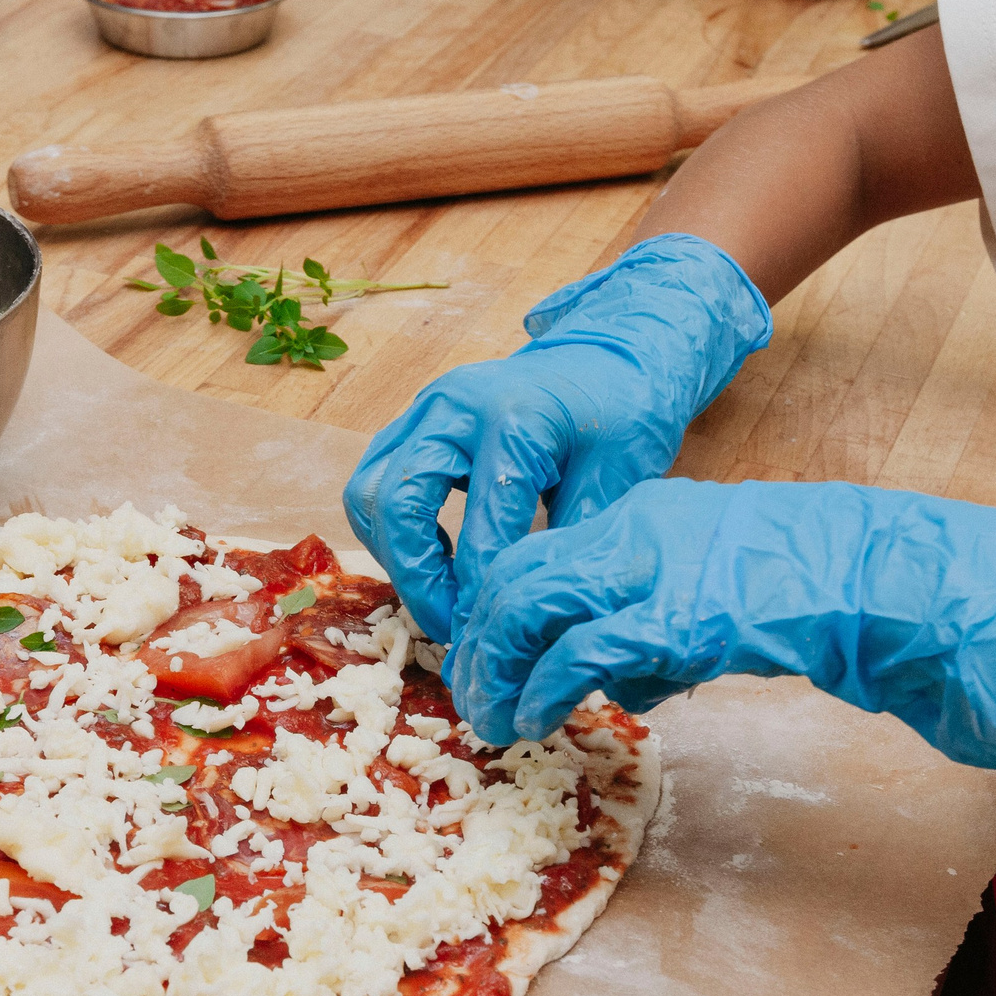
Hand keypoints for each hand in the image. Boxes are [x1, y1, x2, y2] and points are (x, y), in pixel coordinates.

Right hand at [340, 234, 772, 641]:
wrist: (615, 351)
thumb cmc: (623, 414)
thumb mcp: (619, 480)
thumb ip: (569, 544)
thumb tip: (533, 619)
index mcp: (515, 421)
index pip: (482, 529)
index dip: (480, 596)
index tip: (490, 644)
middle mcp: (455, 406)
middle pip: (396, 503)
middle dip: (417, 578)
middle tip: (449, 629)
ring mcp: (427, 407)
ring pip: (371, 493)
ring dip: (396, 555)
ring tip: (441, 599)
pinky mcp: (415, 419)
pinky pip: (378, 481)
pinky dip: (395, 530)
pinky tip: (438, 561)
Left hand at [445, 478, 995, 818]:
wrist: (878, 577)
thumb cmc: (803, 590)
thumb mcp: (710, 594)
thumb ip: (650, 628)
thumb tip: (608, 686)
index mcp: (635, 515)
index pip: (530, 553)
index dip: (488, 609)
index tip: (476, 659)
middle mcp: (632, 529)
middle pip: (512, 574)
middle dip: (476, 642)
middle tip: (469, 700)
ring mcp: (654, 567)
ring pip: (529, 604)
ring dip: (497, 669)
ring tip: (492, 720)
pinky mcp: (680, 614)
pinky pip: (584, 650)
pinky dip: (548, 687)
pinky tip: (541, 718)